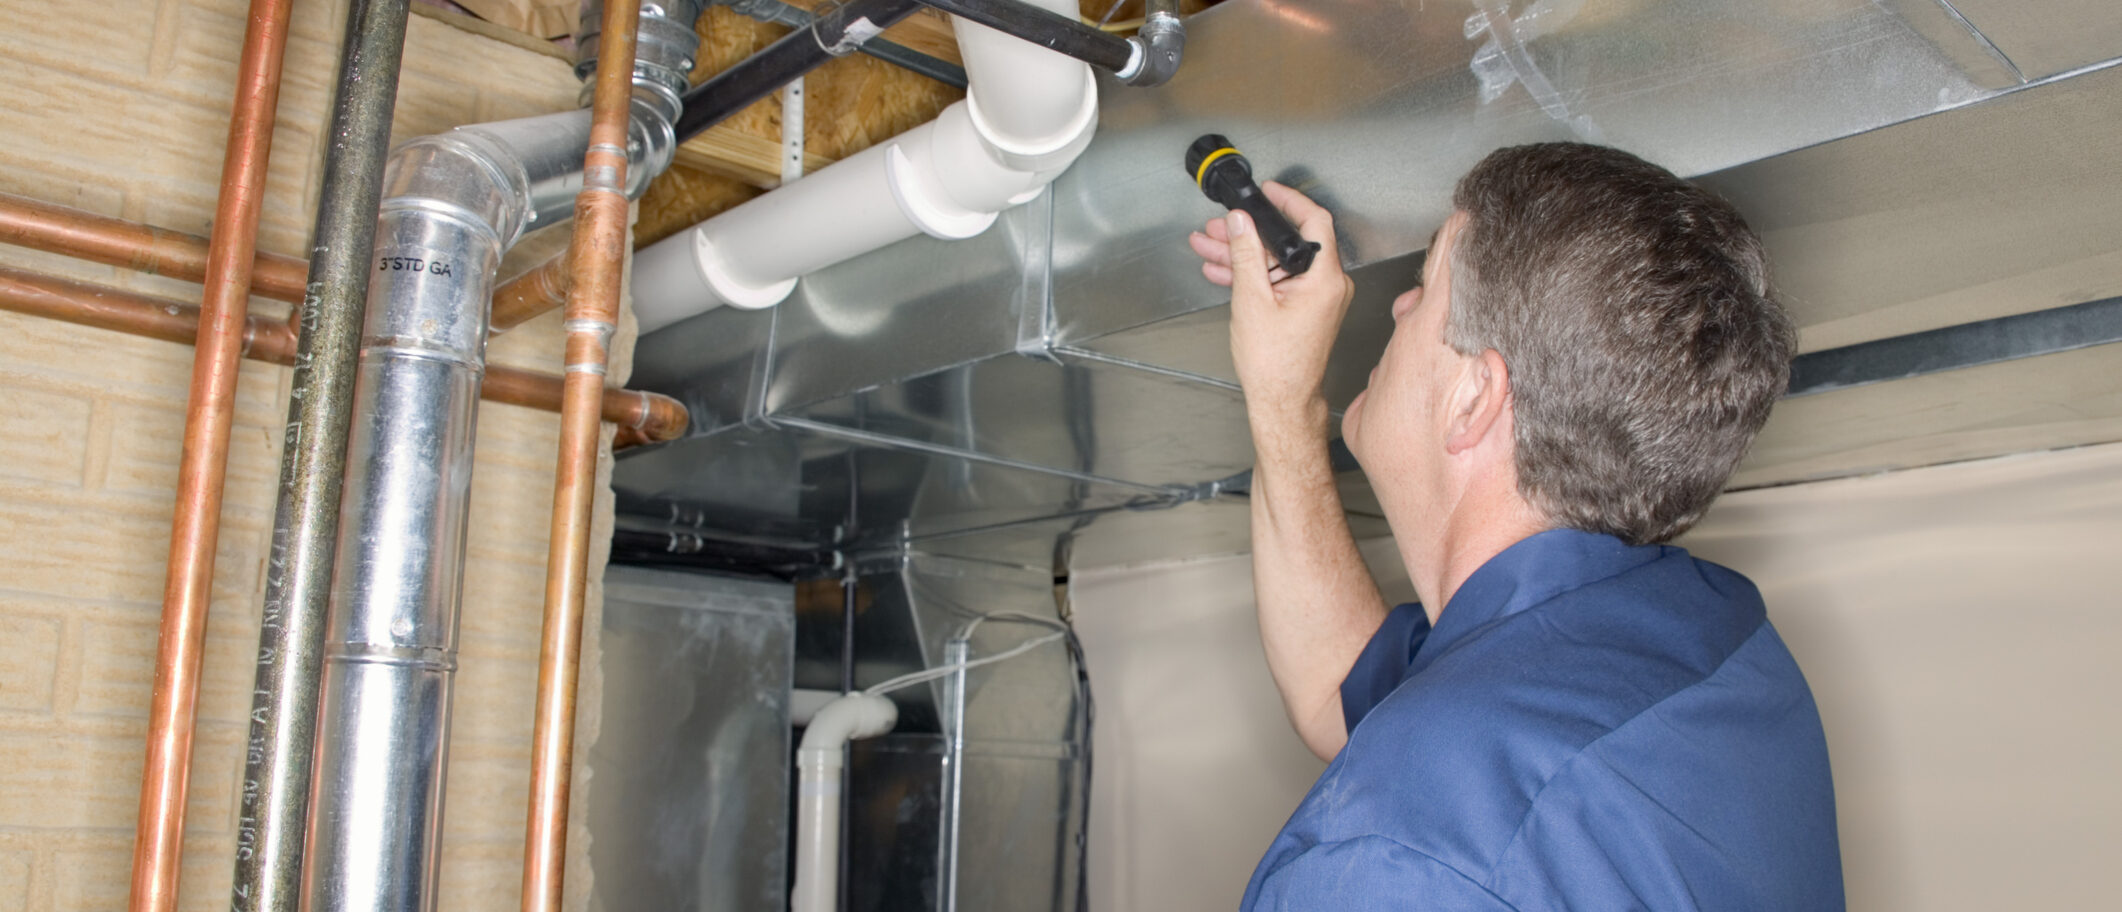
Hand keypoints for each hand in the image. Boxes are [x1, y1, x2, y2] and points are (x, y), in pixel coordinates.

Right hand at [1188, 182, 1354, 434]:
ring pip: (1277, 261)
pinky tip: (1222, 270)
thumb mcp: (1251, 300)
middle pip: (1288, 241)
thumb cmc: (1275, 364)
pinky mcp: (1305, 308)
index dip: (1288, 200)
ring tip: (1210, 245)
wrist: (1281, 401)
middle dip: (1249, 232)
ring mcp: (1317, 298)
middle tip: (1221, 225)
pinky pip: (1278, 280)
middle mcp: (1328, 286)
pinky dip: (1252, 275)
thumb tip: (1242, 222)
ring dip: (1243, 253)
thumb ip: (1246, 254)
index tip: (1267, 191)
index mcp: (1324, 279)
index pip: (1314, 220)